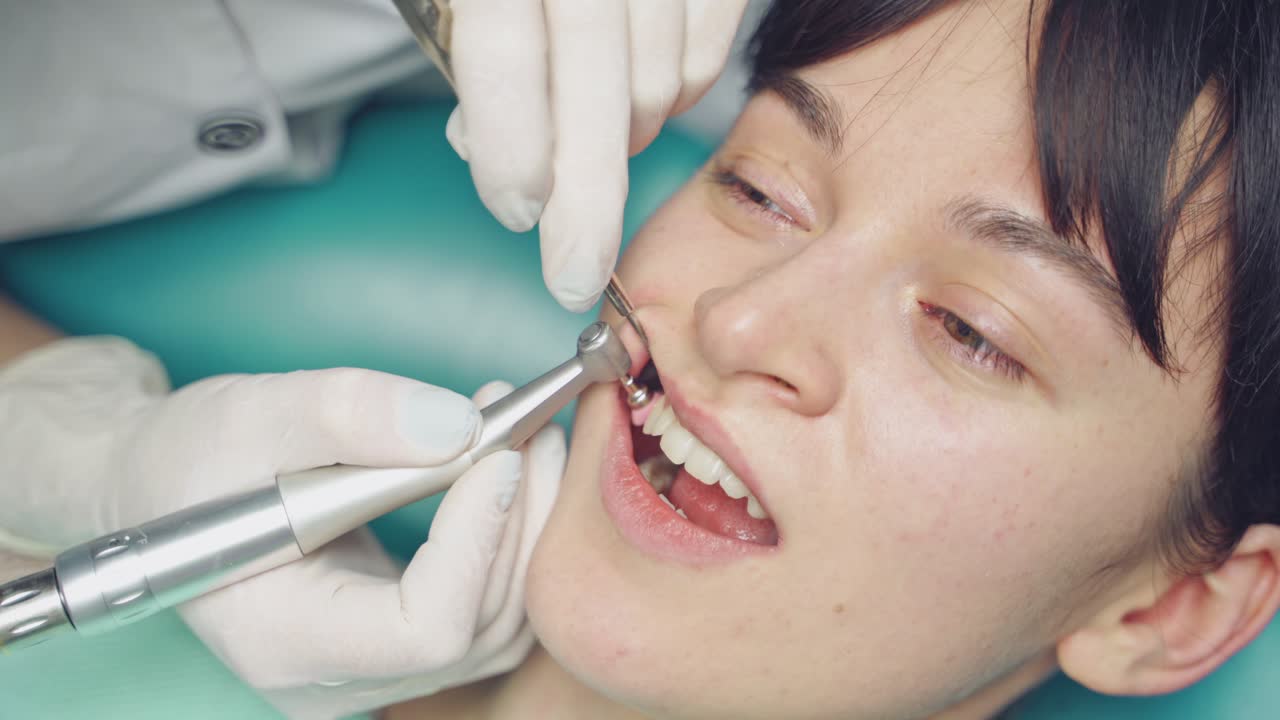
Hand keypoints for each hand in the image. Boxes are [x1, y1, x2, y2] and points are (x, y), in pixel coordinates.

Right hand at [0, 339, 564, 718]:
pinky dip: (509, 540)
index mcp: (283, 639)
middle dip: (519, 519)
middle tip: (531, 425)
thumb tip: (460, 426)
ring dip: (527, 527)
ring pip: (498, 625)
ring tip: (527, 437)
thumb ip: (348, 413)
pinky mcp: (398, 644)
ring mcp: (371, 671)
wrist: (170, 492)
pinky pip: (485, 611)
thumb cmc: (193, 459)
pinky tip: (506, 470)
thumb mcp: (248, 414)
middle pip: (478, 628)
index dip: (477, 541)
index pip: (425, 629)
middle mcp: (334, 678)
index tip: (495, 451)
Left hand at [445, 0, 750, 310]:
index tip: (517, 214)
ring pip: (660, 85)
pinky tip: (640, 91)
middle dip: (586, 204)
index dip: (510, 150)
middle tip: (573, 277)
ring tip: (589, 129)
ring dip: (627, 137)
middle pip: (600, 94)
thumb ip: (475, 64)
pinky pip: (707, 54)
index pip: (505, 56)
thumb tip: (519, 170)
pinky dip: (679, 94)